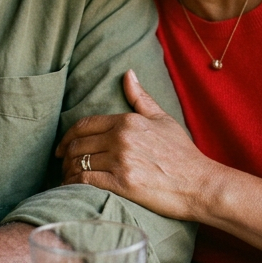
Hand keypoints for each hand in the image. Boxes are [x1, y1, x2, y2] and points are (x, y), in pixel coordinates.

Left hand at [56, 69, 216, 221]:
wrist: (199, 183)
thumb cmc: (182, 153)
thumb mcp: (162, 119)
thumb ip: (140, 97)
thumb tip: (127, 73)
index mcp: (127, 120)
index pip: (85, 124)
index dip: (68, 136)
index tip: (62, 146)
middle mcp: (121, 138)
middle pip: (78, 144)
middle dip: (65, 155)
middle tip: (62, 164)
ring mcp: (121, 161)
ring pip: (79, 163)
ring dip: (68, 171)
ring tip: (67, 177)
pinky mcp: (122, 184)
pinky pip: (87, 181)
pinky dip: (75, 184)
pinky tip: (74, 189)